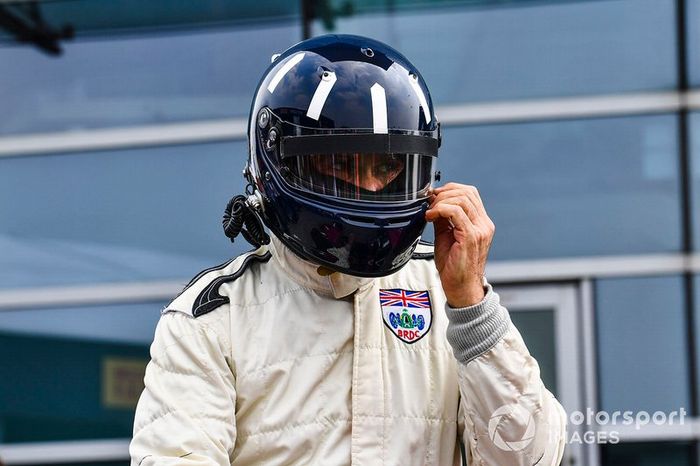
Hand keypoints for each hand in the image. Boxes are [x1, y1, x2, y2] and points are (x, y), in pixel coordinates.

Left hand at [425, 183, 494, 307]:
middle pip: (467, 192)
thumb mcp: (446, 236)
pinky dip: (440, 210)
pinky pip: (456, 212)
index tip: (433, 197)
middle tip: (429, 202)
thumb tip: (433, 205)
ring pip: (462, 199)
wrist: (461, 288)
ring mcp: (480, 230)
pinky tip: (430, 216)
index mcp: (481, 223)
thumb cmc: (454, 267)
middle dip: (444, 193)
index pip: (470, 194)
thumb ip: (443, 219)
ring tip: (429, 211)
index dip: (450, 190)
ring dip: (441, 201)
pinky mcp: (471, 237)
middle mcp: (484, 224)